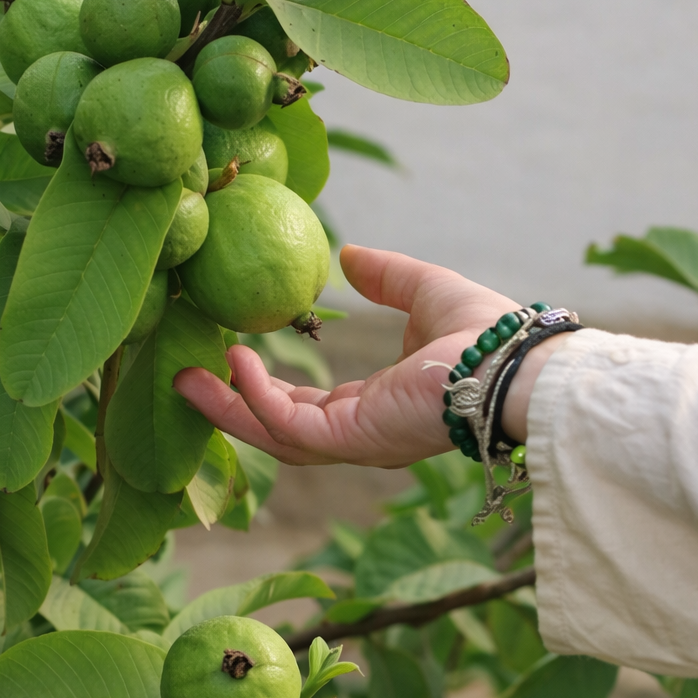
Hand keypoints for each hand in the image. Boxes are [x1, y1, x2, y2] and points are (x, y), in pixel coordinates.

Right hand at [175, 245, 526, 467]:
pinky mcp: (353, 439)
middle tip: (184, 375)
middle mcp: (360, 433)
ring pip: (272, 436)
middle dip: (230, 406)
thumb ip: (386, 277)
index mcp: (375, 406)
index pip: (308, 407)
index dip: (265, 386)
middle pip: (278, 430)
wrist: (515, 362)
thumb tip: (349, 255)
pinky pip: (287, 424)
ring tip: (183, 376)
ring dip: (226, 409)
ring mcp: (355, 441)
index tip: (230, 357)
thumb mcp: (422, 289)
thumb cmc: (484, 332)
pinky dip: (254, 398)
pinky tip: (233, 359)